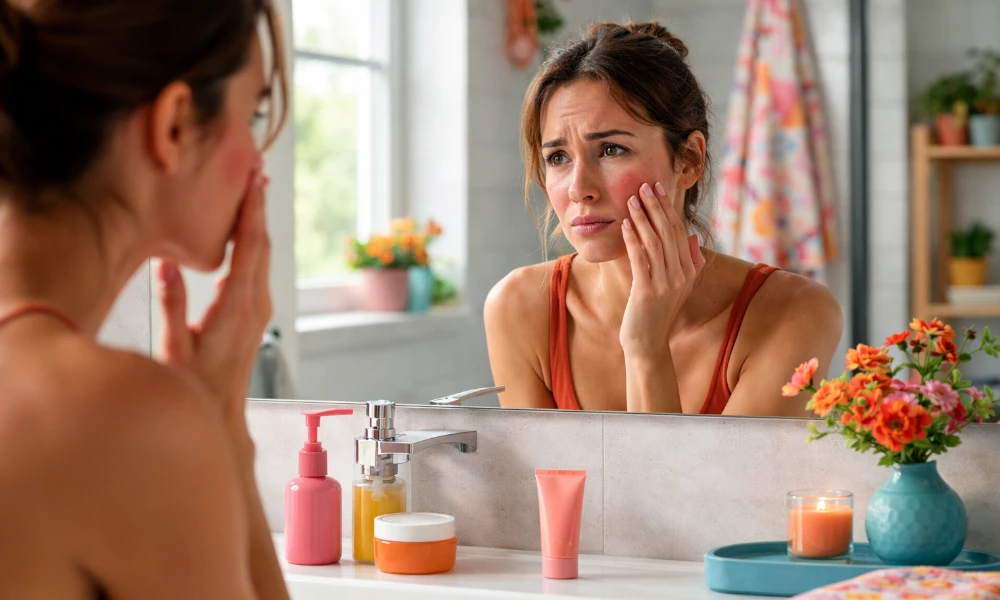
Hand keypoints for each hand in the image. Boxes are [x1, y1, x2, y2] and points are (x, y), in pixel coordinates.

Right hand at [156, 170, 271, 433]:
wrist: (220, 416)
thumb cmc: (195, 386)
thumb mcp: (176, 346)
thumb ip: (172, 305)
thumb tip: (166, 265)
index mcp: (237, 306)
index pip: (249, 248)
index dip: (252, 211)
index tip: (254, 180)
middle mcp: (255, 303)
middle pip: (261, 244)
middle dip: (258, 206)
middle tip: (255, 169)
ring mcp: (258, 308)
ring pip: (261, 255)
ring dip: (256, 222)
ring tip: (252, 189)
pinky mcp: (253, 313)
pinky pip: (256, 268)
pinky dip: (252, 242)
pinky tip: (242, 231)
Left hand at [620, 181, 703, 356]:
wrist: (648, 343)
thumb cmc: (658, 313)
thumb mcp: (679, 287)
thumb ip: (690, 262)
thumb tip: (694, 238)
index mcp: (689, 270)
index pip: (679, 232)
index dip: (668, 209)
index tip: (658, 189)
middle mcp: (681, 275)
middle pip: (669, 232)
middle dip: (656, 207)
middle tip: (644, 186)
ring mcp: (666, 284)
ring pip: (655, 242)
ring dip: (642, 218)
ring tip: (632, 199)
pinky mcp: (648, 292)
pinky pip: (641, 259)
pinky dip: (632, 240)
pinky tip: (624, 225)